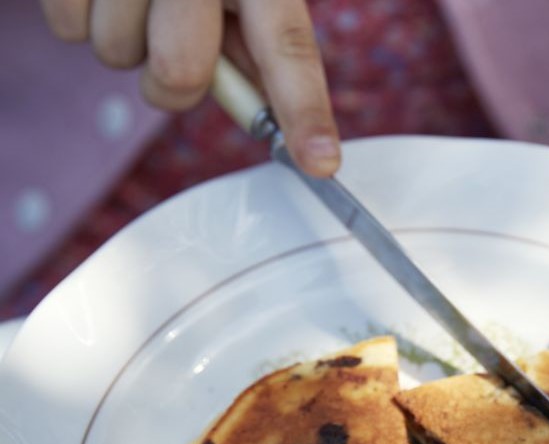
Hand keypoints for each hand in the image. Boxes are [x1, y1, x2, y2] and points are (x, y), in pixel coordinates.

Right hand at [38, 0, 340, 176]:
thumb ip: (255, 42)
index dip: (304, 111)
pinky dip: (81, 16)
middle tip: (172, 36)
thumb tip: (268, 115)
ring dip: (125, 41)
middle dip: (174, 79)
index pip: (287, 47)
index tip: (320, 164)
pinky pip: (70, 29)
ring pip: (117, 54)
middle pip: (179, 74)